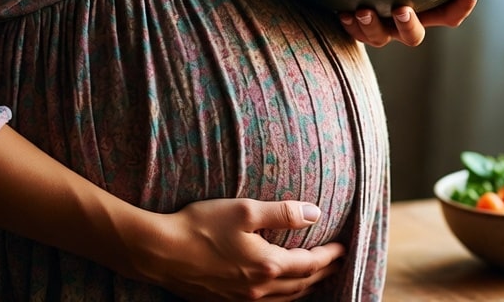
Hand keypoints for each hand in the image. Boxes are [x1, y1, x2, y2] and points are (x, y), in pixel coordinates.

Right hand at [132, 197, 344, 301]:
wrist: (161, 253)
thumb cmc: (200, 226)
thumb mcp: (243, 210)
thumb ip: (282, 213)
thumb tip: (315, 213)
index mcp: (267, 266)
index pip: (310, 264)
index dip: (329, 255)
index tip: (343, 246)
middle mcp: (259, 290)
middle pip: (301, 285)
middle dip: (322, 273)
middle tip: (336, 262)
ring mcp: (243, 300)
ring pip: (285, 299)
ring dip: (304, 287)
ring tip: (314, 276)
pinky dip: (283, 296)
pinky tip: (280, 288)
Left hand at [337, 0, 482, 47]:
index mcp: (424, 8)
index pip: (451, 13)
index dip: (466, 3)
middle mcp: (403, 22)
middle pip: (414, 36)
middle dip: (408, 25)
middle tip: (402, 8)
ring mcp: (380, 28)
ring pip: (380, 38)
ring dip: (373, 25)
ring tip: (364, 9)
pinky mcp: (357, 29)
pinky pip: (354, 34)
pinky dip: (350, 25)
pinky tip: (344, 13)